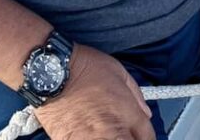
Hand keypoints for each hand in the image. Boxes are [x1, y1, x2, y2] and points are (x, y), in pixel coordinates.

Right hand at [35, 43, 154, 139]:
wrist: (51, 72)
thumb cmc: (82, 67)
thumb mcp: (117, 70)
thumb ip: (136, 95)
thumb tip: (145, 112)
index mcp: (127, 113)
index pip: (148, 138)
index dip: (145, 137)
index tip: (137, 134)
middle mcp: (112, 131)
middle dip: (129, 138)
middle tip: (123, 132)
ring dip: (111, 139)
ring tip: (103, 132)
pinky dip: (88, 139)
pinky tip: (87, 133)